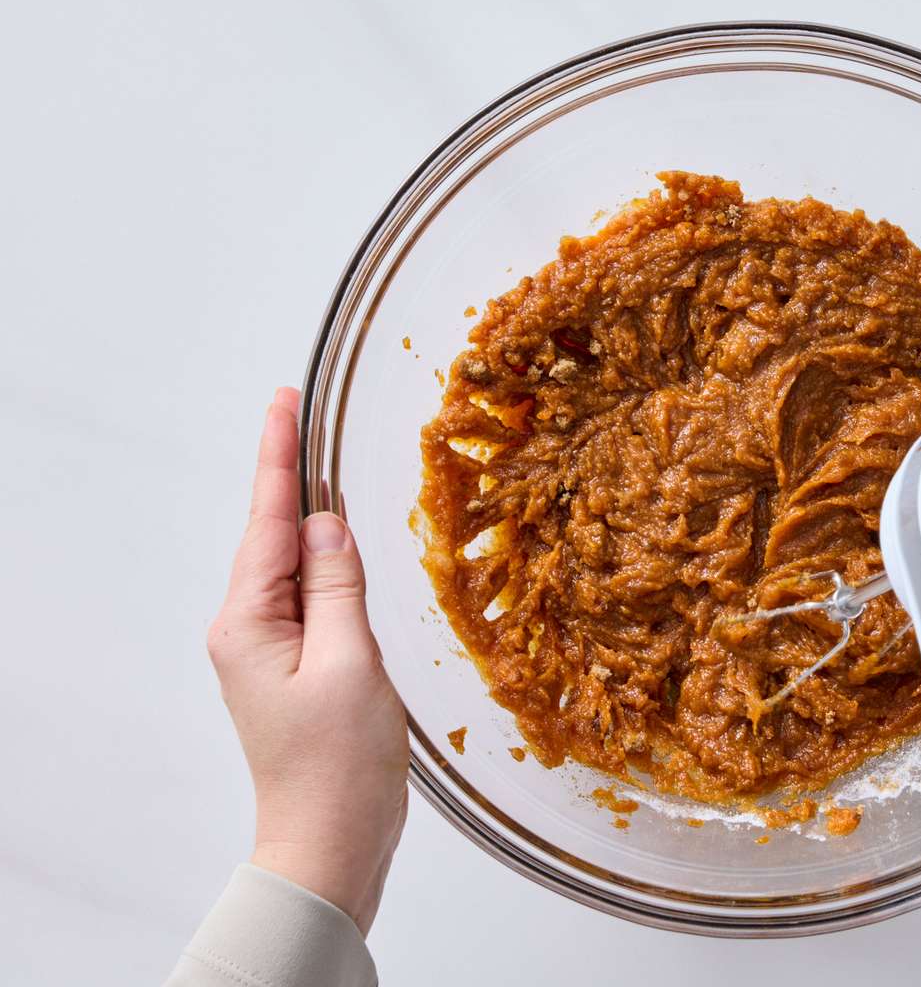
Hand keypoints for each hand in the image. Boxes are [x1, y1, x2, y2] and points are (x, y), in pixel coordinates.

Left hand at [207, 387, 407, 934]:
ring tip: (326, 462)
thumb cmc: (338, 764)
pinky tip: (345, 544)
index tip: (283, 402)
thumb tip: (327, 522)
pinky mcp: (297, 668)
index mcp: (249, 622)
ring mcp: (270, 650)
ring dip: (312, 519)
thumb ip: (337, 586)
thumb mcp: (349, 663)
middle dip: (290, 476)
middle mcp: (248, 629)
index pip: (268, 521)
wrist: (331, 841)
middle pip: (273, 536)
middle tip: (303, 413)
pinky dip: (329, 564)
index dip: (278, 458)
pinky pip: (311, 598)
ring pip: (294, 566)